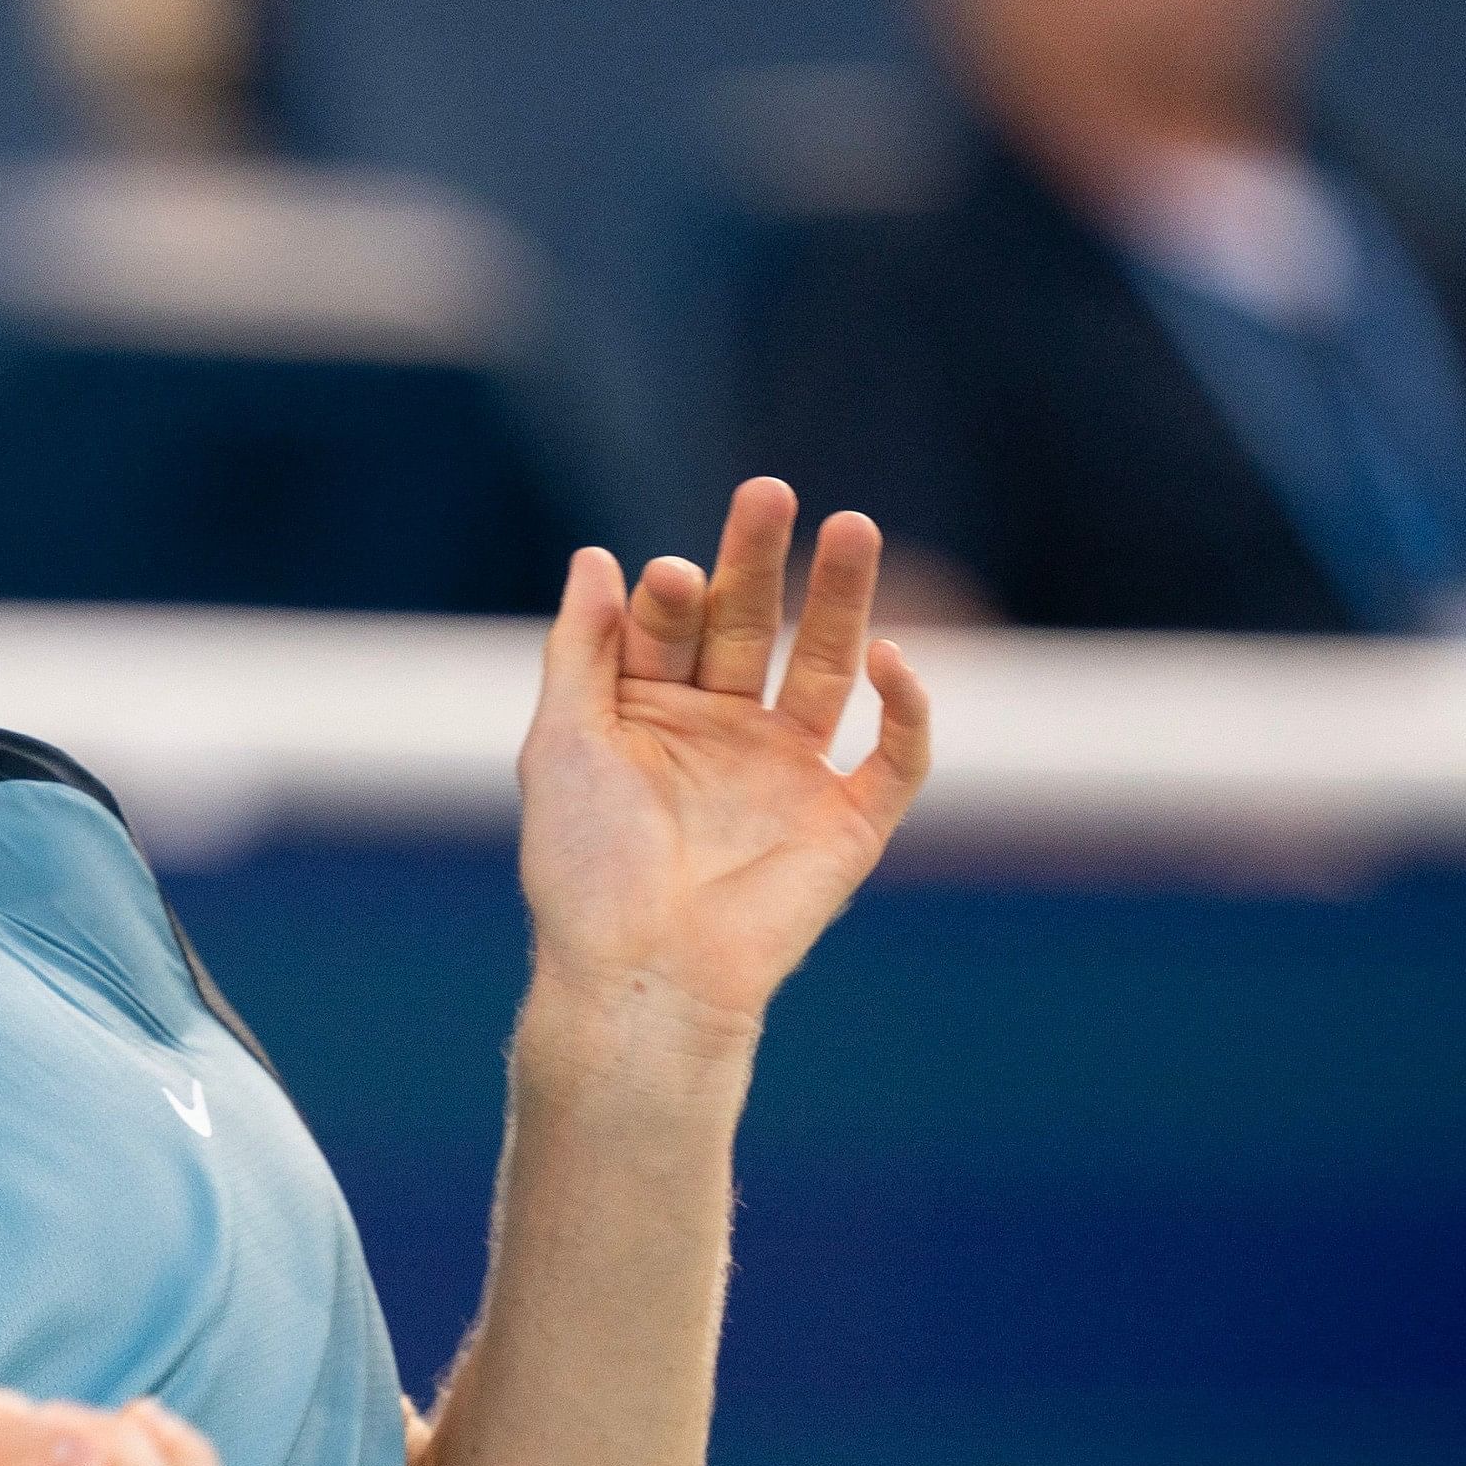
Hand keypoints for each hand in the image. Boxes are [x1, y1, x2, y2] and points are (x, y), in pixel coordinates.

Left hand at [517, 477, 932, 1029]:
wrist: (637, 974)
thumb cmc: (584, 867)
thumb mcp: (561, 742)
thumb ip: (581, 649)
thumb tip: (597, 556)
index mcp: (653, 717)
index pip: (671, 628)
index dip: (670, 597)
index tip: (663, 573)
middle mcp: (723, 736)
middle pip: (753, 628)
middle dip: (760, 562)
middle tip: (769, 491)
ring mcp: (788, 776)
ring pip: (827, 669)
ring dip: (843, 600)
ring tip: (850, 526)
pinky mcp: (847, 825)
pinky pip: (894, 757)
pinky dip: (904, 708)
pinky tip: (888, 657)